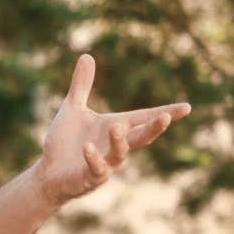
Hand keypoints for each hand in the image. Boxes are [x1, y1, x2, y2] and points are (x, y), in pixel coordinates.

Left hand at [34, 54, 189, 204]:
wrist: (46, 173)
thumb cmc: (64, 142)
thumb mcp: (72, 109)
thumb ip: (82, 85)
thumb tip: (86, 55)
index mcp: (116, 127)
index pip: (144, 118)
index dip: (165, 112)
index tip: (187, 107)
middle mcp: (116, 146)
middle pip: (141, 137)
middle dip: (154, 127)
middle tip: (167, 117)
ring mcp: (106, 164)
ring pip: (121, 153)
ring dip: (120, 141)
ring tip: (116, 126)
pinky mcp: (89, 178)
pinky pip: (96, 169)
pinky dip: (93, 158)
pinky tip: (88, 147)